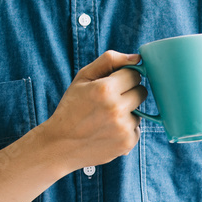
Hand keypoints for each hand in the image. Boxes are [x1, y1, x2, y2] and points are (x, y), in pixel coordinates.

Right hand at [41, 50, 147, 171]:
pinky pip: (136, 128)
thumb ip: (109, 61)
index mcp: (105, 89)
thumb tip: (136, 58)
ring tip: (105, 118)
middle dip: (129, 92)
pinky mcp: (127, 143)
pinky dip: (125, 128)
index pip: (134, 75)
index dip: (123, 77)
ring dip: (127, 111)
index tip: (112, 84)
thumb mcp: (83, 77)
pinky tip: (107, 130)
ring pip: (139, 111)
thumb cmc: (71, 107)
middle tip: (110, 100)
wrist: (60, 144)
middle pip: (141, 91)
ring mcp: (123, 128)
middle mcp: (117, 109)